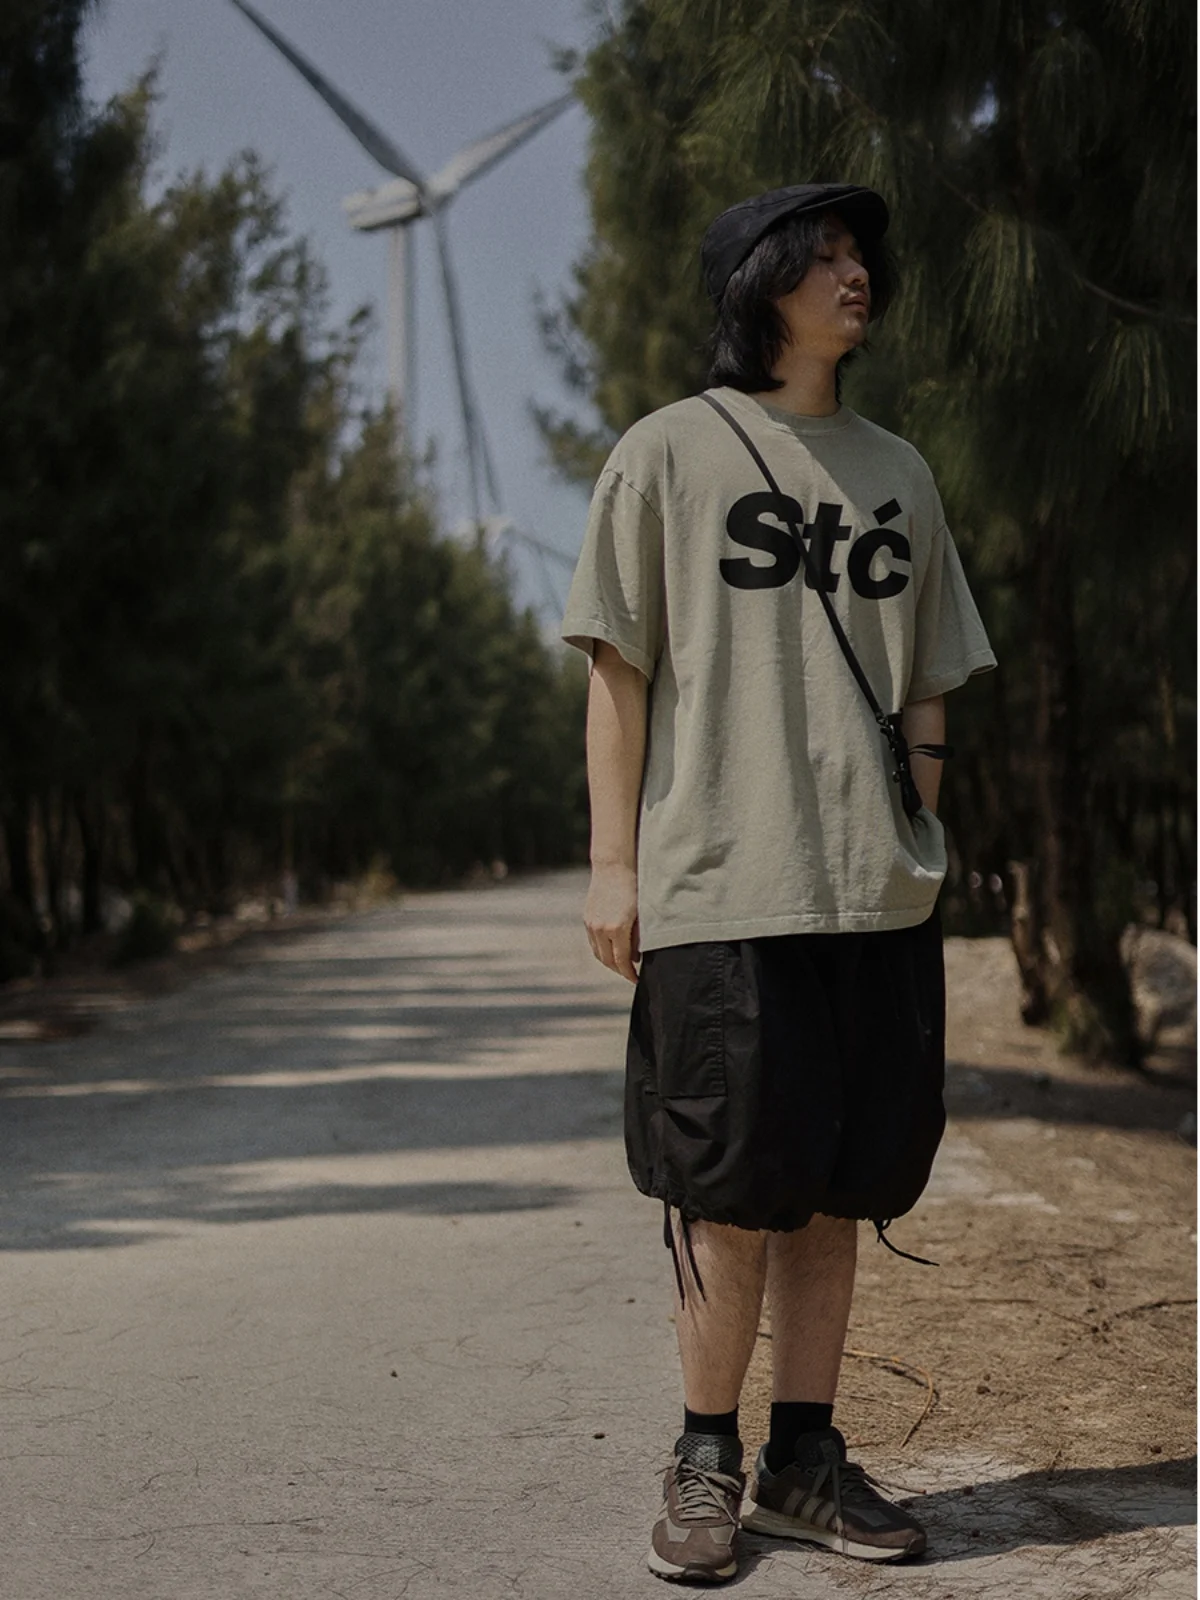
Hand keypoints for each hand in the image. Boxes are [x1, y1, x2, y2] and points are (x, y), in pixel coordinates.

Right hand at [584, 862, 639, 982]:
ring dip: (610, 962)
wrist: (613, 867)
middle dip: (620, 971)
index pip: (622, 961)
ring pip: (598, 953)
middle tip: (631, 974)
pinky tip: (612, 949)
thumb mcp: (642, 914)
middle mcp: (601, 929)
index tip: (637, 980)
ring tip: (622, 964)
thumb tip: (636, 957)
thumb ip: (639, 938)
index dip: (630, 974)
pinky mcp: (587, 919)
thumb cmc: (634, 887)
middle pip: (608, 961)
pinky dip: (602, 950)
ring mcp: (591, 924)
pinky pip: (593, 942)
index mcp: (617, 928)